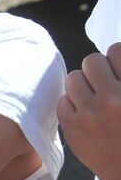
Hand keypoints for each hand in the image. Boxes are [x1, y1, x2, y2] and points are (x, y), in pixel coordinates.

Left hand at [58, 43, 120, 179]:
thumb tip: (113, 55)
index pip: (116, 51)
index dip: (115, 59)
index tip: (116, 70)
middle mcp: (113, 99)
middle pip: (91, 61)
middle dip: (97, 70)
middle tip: (103, 83)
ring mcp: (90, 114)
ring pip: (74, 78)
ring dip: (83, 85)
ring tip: (92, 98)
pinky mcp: (73, 128)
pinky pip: (63, 100)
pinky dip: (72, 105)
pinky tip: (84, 114)